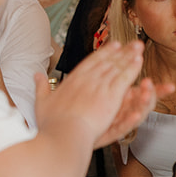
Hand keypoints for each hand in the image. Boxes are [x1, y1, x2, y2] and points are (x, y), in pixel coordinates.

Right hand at [35, 41, 155, 149]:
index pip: (90, 62)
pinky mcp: (110, 96)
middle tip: (131, 43)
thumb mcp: (42, 102)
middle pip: (106, 62)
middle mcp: (86, 80)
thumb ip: (40, 86)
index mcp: (72, 80)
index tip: (112, 45)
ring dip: (129, 56)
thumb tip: (36, 75)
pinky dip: (132, 68)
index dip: (103, 53)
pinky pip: (124, 78)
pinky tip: (139, 61)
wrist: (63, 133)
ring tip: (138, 47)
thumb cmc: (52, 123)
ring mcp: (99, 86)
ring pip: (117, 67)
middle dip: (120, 51)